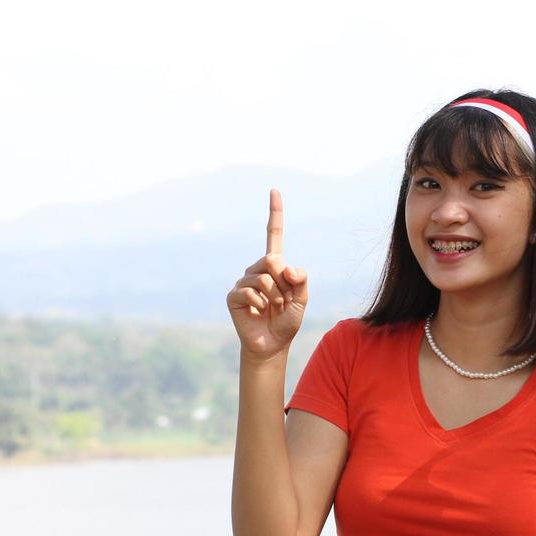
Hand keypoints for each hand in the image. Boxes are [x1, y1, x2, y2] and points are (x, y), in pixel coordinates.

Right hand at [227, 189, 308, 360]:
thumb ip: (301, 281)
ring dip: (274, 297)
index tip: (274, 190)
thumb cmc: (287, 321)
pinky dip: (260, 304)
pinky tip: (259, 312)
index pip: (273, 234)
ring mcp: (243, 281)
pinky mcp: (234, 296)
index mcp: (275, 266)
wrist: (272, 344)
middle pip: (272, 259)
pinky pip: (250, 292)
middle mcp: (257, 269)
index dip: (275, 213)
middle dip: (283, 283)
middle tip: (282, 301)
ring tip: (272, 309)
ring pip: (263, 278)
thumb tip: (285, 267)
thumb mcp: (302, 300)